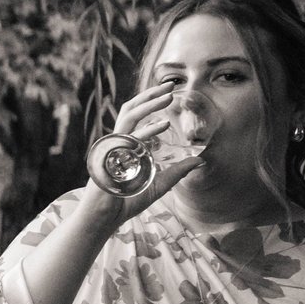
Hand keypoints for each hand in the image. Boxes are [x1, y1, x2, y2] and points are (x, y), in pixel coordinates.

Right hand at [88, 81, 208, 225]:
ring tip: (168, 96)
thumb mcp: (159, 184)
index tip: (168, 93)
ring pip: (129, 117)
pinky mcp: (110, 157)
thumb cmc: (125, 203)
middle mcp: (117, 142)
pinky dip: (148, 130)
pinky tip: (164, 124)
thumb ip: (177, 171)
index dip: (150, 102)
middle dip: (150, 95)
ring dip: (149, 104)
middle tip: (170, 85)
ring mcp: (112, 148)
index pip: (135, 117)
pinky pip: (129, 139)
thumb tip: (200, 160)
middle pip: (130, 110)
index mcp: (125, 146)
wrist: (104, 219)